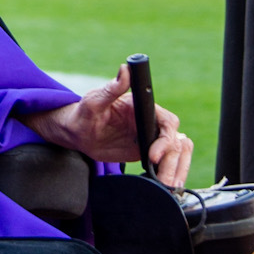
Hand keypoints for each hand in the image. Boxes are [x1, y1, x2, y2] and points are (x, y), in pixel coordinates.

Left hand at [19, 65, 193, 189]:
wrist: (76, 133)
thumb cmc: (83, 113)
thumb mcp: (94, 101)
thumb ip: (111, 88)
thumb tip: (125, 68)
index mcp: (142, 107)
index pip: (167, 121)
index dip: (166, 139)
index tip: (152, 155)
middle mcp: (149, 121)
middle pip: (177, 140)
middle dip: (174, 160)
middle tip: (162, 178)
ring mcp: (149, 137)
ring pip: (177, 152)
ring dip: (176, 169)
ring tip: (166, 184)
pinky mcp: (145, 151)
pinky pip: (166, 162)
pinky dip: (170, 173)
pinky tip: (164, 184)